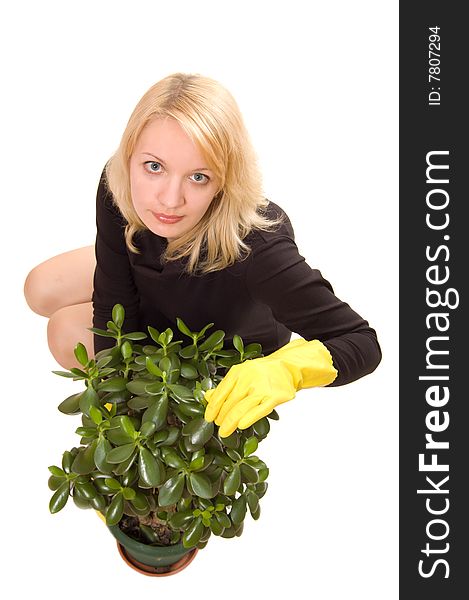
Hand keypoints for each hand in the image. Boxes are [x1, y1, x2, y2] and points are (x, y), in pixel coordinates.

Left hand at [204, 338, 336, 436]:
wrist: (287, 367)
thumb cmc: (262, 373)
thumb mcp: (241, 374)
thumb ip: (225, 386)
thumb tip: (207, 397)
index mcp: (238, 372)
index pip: (221, 392)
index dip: (212, 407)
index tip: (208, 418)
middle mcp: (249, 378)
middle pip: (230, 402)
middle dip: (221, 416)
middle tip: (218, 426)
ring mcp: (262, 388)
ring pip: (242, 407)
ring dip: (230, 422)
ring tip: (224, 431)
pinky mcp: (275, 397)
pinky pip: (260, 410)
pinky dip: (249, 418)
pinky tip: (241, 426)